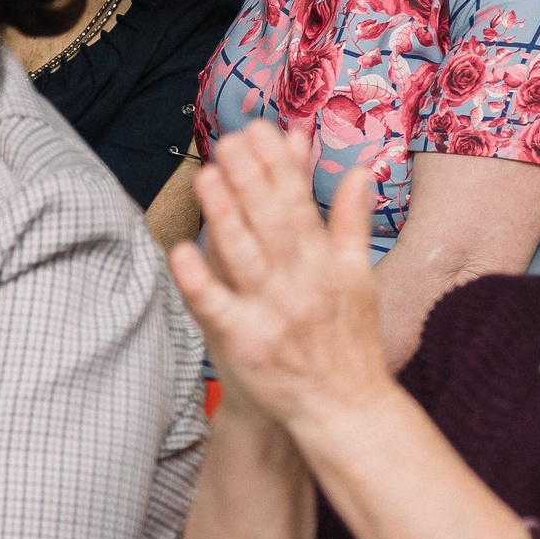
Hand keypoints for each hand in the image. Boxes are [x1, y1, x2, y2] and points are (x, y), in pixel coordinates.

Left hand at [168, 122, 387, 429]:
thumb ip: (353, 221)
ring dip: (224, 214)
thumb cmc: (350, 340)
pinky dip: (198, 279)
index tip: (261, 130)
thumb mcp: (359, 276)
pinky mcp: (244, 343)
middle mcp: (300, 282)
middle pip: (271, 220)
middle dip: (249, 176)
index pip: (300, 202)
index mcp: (326, 262)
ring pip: (244, 254)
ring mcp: (271, 312)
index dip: (278, 164)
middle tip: (227, 139)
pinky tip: (179, 250)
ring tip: (206, 175)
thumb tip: (360, 171)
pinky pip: (217, 306)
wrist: (344, 408)